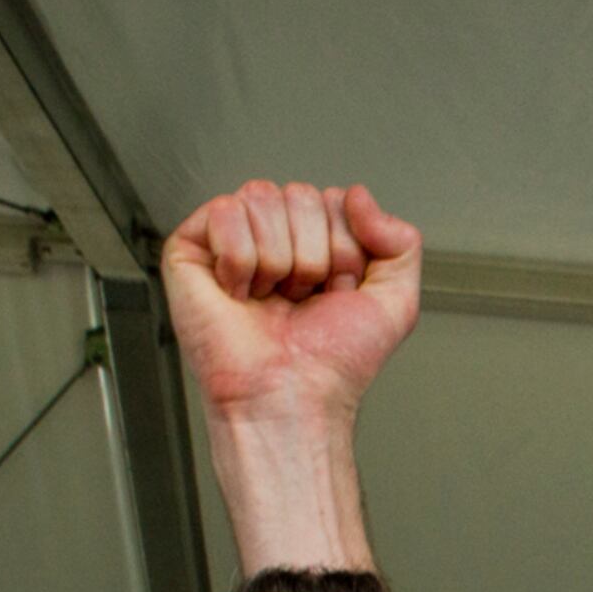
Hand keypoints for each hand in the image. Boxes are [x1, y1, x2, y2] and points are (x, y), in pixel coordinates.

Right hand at [161, 180, 422, 431]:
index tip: (338, 293)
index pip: (335, 200)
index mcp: (317, 242)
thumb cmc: (332, 364)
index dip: (345, 250)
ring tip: (271, 300)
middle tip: (301, 300)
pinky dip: (240, 262)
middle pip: (301, 195)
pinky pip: (224, 212)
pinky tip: (239, 294)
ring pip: (263, 199)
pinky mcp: (192, 249)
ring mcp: (232, 240)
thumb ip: (401, 241)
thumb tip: (358, 194)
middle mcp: (275, 237)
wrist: (291, 397)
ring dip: (278, 262)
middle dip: (312, 255)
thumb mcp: (397, 303)